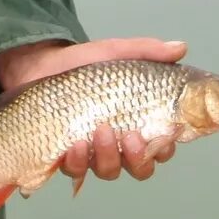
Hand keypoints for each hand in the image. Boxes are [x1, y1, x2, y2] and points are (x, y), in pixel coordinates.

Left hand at [0, 36, 188, 187]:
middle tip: (131, 137)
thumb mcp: (115, 52)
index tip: (166, 133)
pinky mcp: (67, 157)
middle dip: (139, 158)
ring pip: (110, 171)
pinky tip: (75, 144)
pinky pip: (77, 171)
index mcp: (137, 122)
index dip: (167, 146)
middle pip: (141, 168)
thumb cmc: (81, 64)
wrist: (38, 67)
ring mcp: (93, 153)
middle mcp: (119, 144)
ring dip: (108, 157)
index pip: (162, 146)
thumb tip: (181, 47)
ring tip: (100, 131)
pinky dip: (78, 161)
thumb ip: (147, 51)